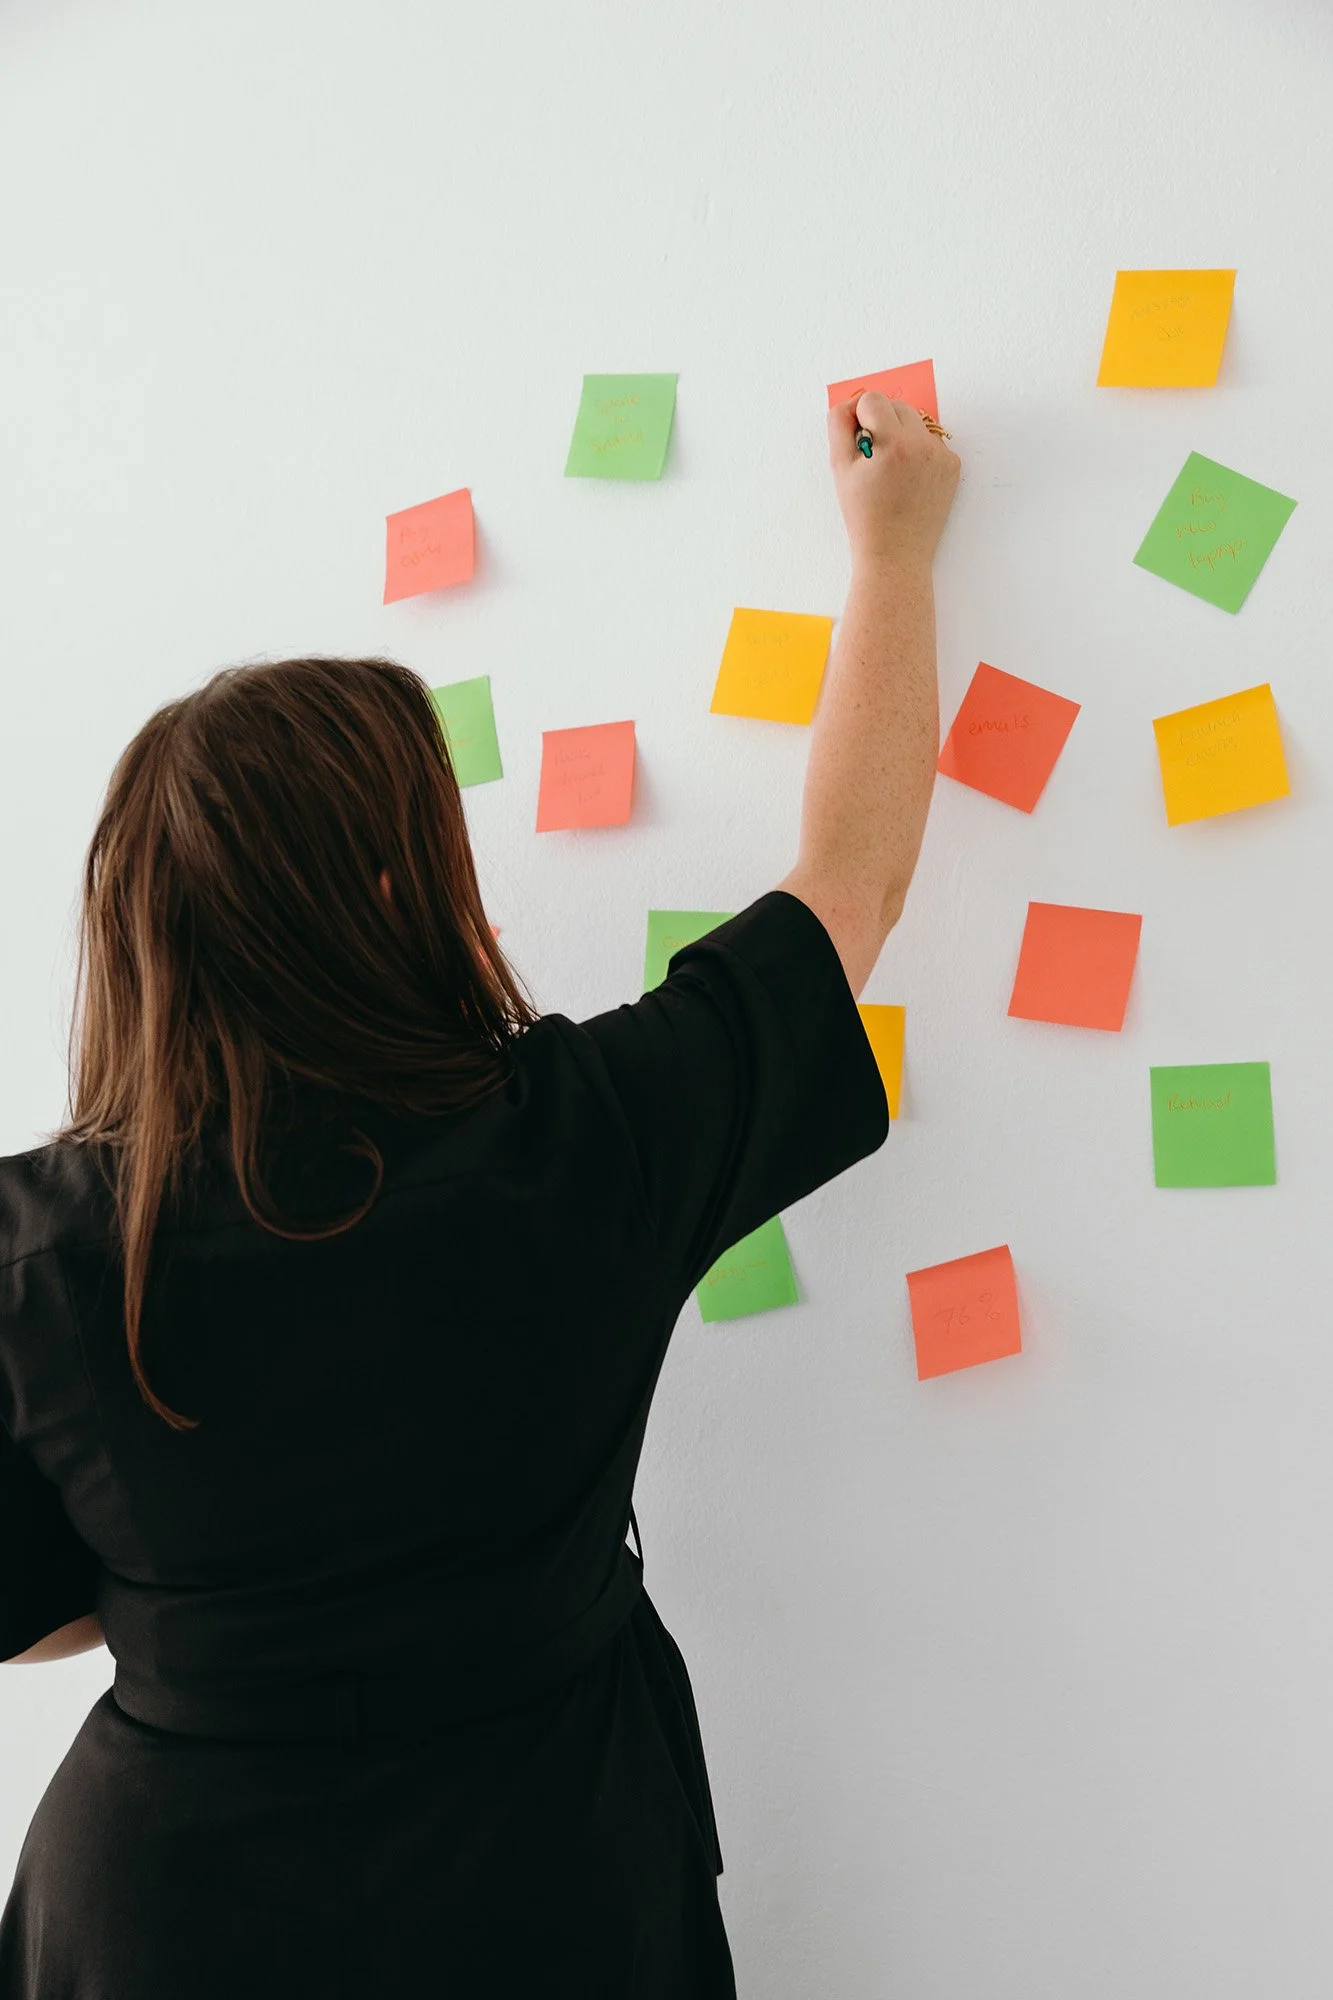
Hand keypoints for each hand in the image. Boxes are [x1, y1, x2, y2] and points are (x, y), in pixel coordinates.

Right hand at [828, 392, 959, 571]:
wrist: (895, 555)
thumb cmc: (864, 516)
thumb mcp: (840, 469)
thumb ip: (840, 425)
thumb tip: (852, 402)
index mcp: (893, 443)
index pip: (873, 399)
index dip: (859, 416)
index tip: (857, 440)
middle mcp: (922, 444)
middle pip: (897, 405)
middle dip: (881, 423)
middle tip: (871, 458)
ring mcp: (941, 455)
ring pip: (915, 422)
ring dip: (900, 435)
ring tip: (890, 470)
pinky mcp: (952, 467)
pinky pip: (931, 443)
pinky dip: (918, 453)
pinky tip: (908, 479)